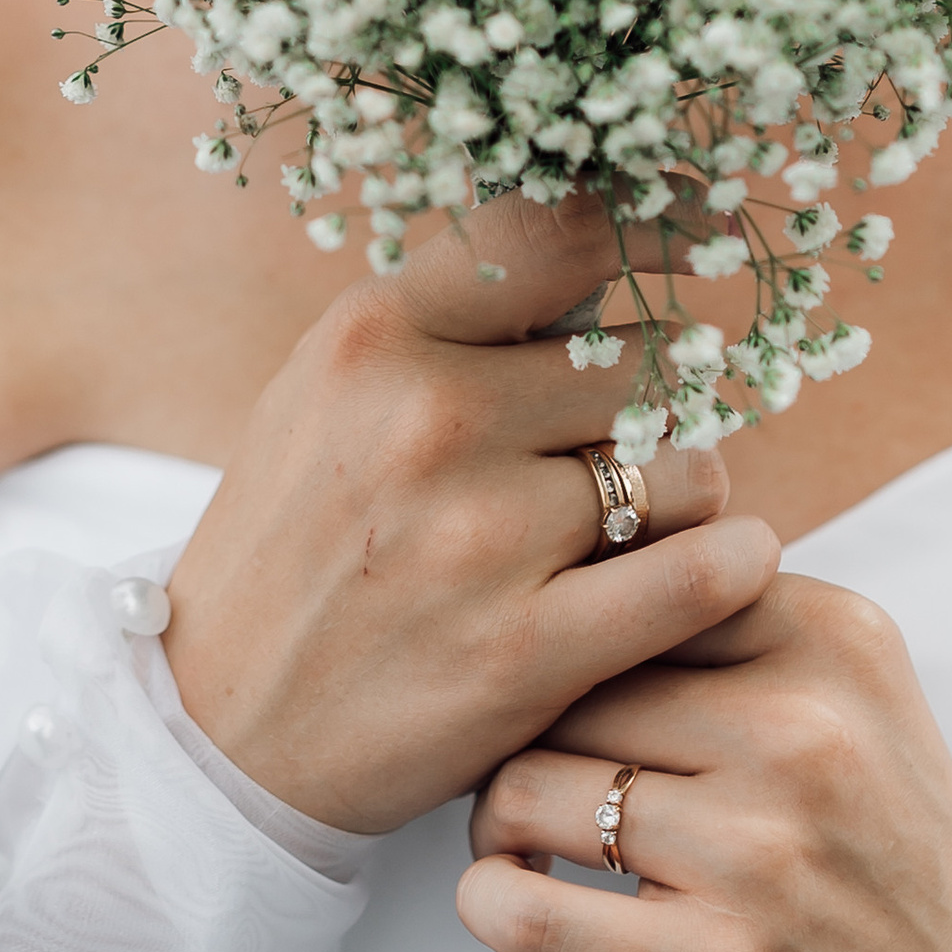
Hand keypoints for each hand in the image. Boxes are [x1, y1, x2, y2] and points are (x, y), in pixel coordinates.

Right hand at [164, 192, 779, 837]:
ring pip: (685, 466)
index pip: (562, 232)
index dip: (660, 220)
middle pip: (643, 365)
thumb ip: (455, 322)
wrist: (218, 732)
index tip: (713, 232)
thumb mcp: (333, 394)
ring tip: (624, 534)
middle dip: (646, 413)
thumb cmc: (299, 544)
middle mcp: (427, 417)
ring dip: (681, 499)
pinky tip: (729, 563)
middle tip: (603, 465)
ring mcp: (476, 535)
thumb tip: (610, 250)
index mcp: (377, 336)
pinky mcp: (521, 650)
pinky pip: (699, 572)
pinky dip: (734, 563)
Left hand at [459, 573, 951, 951]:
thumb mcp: (849, 683)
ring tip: (521, 835)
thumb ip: (731, 617)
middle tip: (533, 766)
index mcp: (829, 638)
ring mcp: (757, 852)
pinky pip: (531, 916)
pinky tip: (502, 894)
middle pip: (570, 687)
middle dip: (528, 727)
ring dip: (498, 816)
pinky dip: (486, 903)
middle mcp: (798, 732)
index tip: (575, 680)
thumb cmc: (875, 831)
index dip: (584, 638)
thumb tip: (579, 569)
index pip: (637, 590)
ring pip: (529, 786)